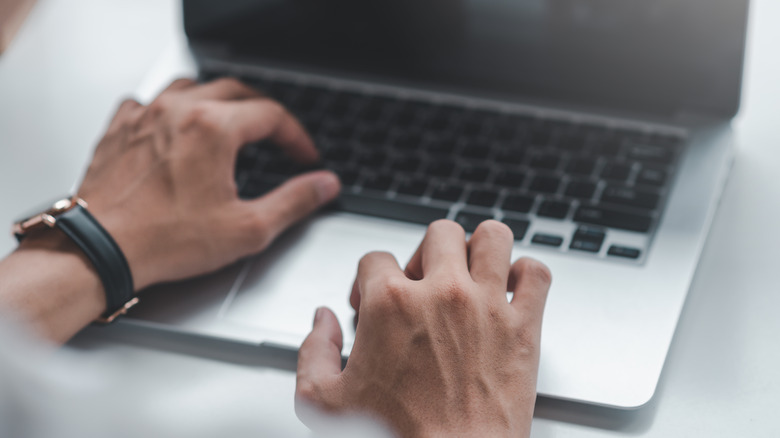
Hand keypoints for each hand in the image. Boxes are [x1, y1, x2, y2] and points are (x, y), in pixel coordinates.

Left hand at [77, 78, 339, 289]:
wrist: (99, 249)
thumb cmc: (164, 240)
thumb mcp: (247, 228)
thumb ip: (293, 201)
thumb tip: (323, 185)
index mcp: (213, 129)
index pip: (271, 115)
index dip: (296, 136)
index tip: (305, 156)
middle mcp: (177, 112)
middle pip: (234, 90)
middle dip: (263, 110)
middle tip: (277, 134)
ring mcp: (144, 117)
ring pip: (190, 87)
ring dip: (217, 100)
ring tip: (230, 120)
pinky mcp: (119, 130)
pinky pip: (147, 101)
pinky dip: (168, 108)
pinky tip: (173, 127)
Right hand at [295, 220, 551, 436]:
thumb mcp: (323, 403)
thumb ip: (313, 352)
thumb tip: (321, 321)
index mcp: (390, 304)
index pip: (375, 258)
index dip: (367, 278)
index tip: (372, 298)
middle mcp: (441, 294)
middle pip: (439, 233)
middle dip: (425, 252)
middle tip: (423, 281)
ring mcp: (487, 306)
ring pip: (492, 236)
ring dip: (481, 247)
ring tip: (472, 269)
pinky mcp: (524, 327)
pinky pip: (537, 274)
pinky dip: (527, 273)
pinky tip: (512, 288)